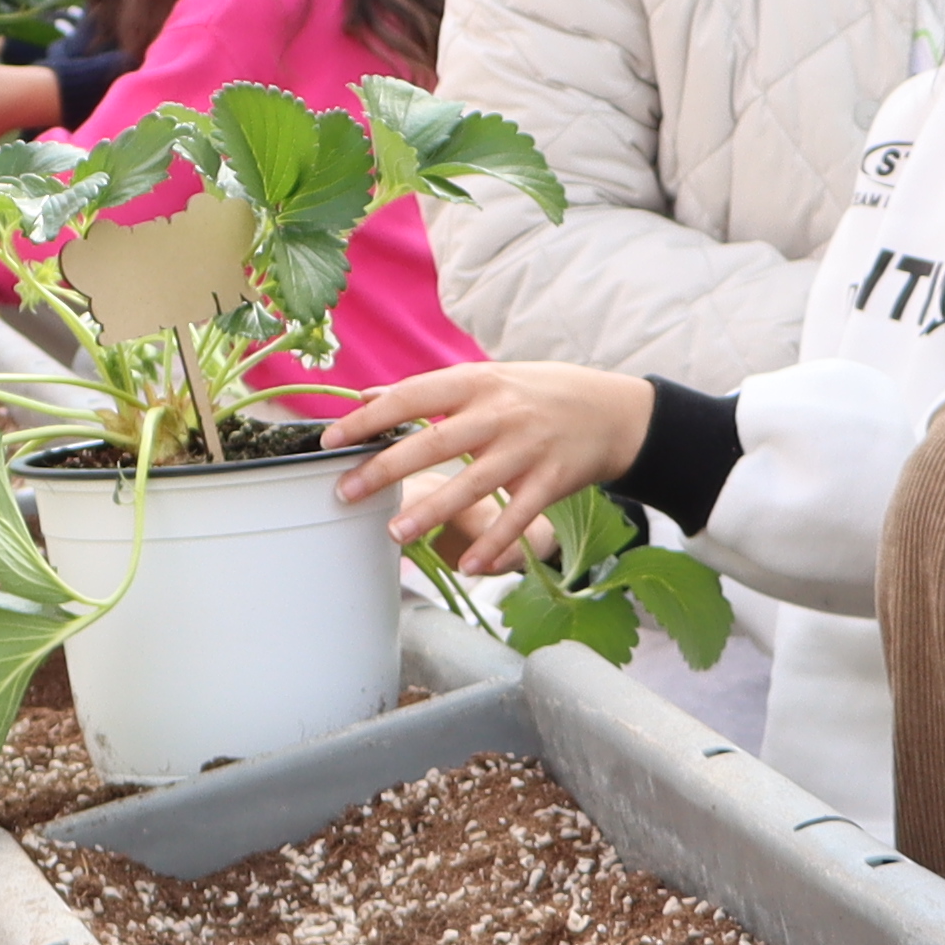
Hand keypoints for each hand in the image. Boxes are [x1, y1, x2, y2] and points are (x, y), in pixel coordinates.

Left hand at [330, 359, 655, 572]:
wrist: (613, 411)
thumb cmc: (537, 394)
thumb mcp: (486, 378)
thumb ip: (429, 391)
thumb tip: (366, 396)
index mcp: (477, 381)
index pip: (413, 396)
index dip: (370, 418)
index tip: (332, 441)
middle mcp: (501, 413)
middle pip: (436, 442)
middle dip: (387, 468)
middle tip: (345, 493)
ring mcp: (529, 448)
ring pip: (474, 483)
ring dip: (433, 511)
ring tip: (394, 533)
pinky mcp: (552, 481)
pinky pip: (518, 517)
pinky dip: (494, 544)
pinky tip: (469, 566)